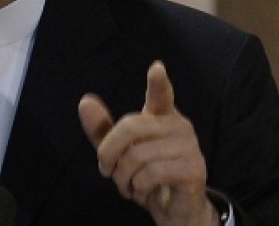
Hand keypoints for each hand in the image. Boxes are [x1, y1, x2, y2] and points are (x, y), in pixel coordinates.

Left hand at [77, 61, 217, 225]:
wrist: (173, 210)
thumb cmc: (147, 175)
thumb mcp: (119, 153)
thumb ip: (102, 129)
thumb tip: (85, 101)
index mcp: (161, 116)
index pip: (161, 94)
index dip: (158, 82)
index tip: (156, 67)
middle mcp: (179, 126)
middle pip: (130, 128)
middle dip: (109, 152)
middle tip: (107, 170)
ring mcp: (189, 147)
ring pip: (138, 155)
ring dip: (123, 176)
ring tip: (128, 184)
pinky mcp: (193, 170)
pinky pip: (152, 173)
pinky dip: (138, 186)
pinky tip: (143, 191)